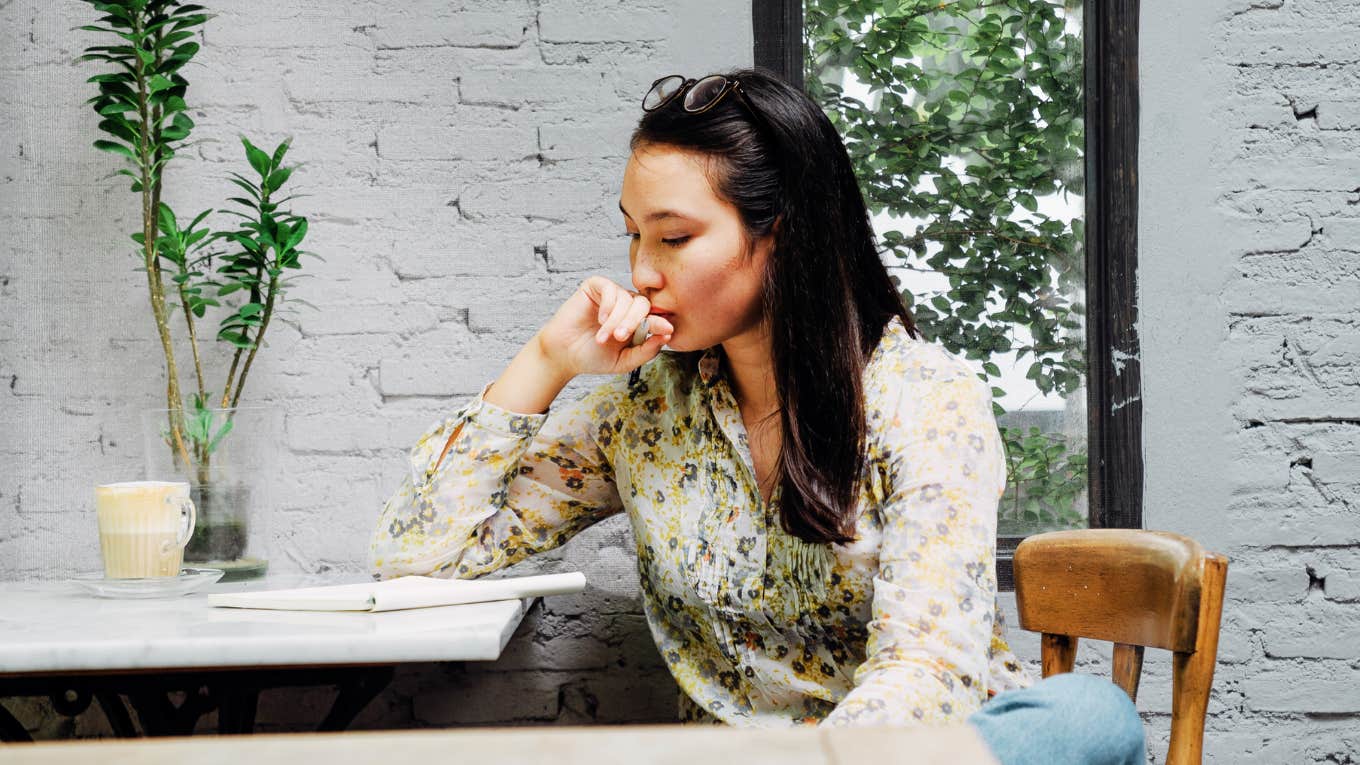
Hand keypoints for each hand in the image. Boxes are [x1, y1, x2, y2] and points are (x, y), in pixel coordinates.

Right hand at [536, 276, 674, 377]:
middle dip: (634, 322)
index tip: (667, 331)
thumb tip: (667, 336)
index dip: (661, 323)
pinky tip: (600, 319)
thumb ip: (646, 351)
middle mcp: (626, 306)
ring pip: (626, 299)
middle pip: (643, 304)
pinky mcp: (596, 287)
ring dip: (617, 320)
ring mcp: (612, 295)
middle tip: (620, 338)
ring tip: (603, 337)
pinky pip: (610, 289)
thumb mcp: (624, 361)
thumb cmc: (592, 357)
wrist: (564, 355)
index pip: (655, 317)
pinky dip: (608, 305)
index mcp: (636, 322)